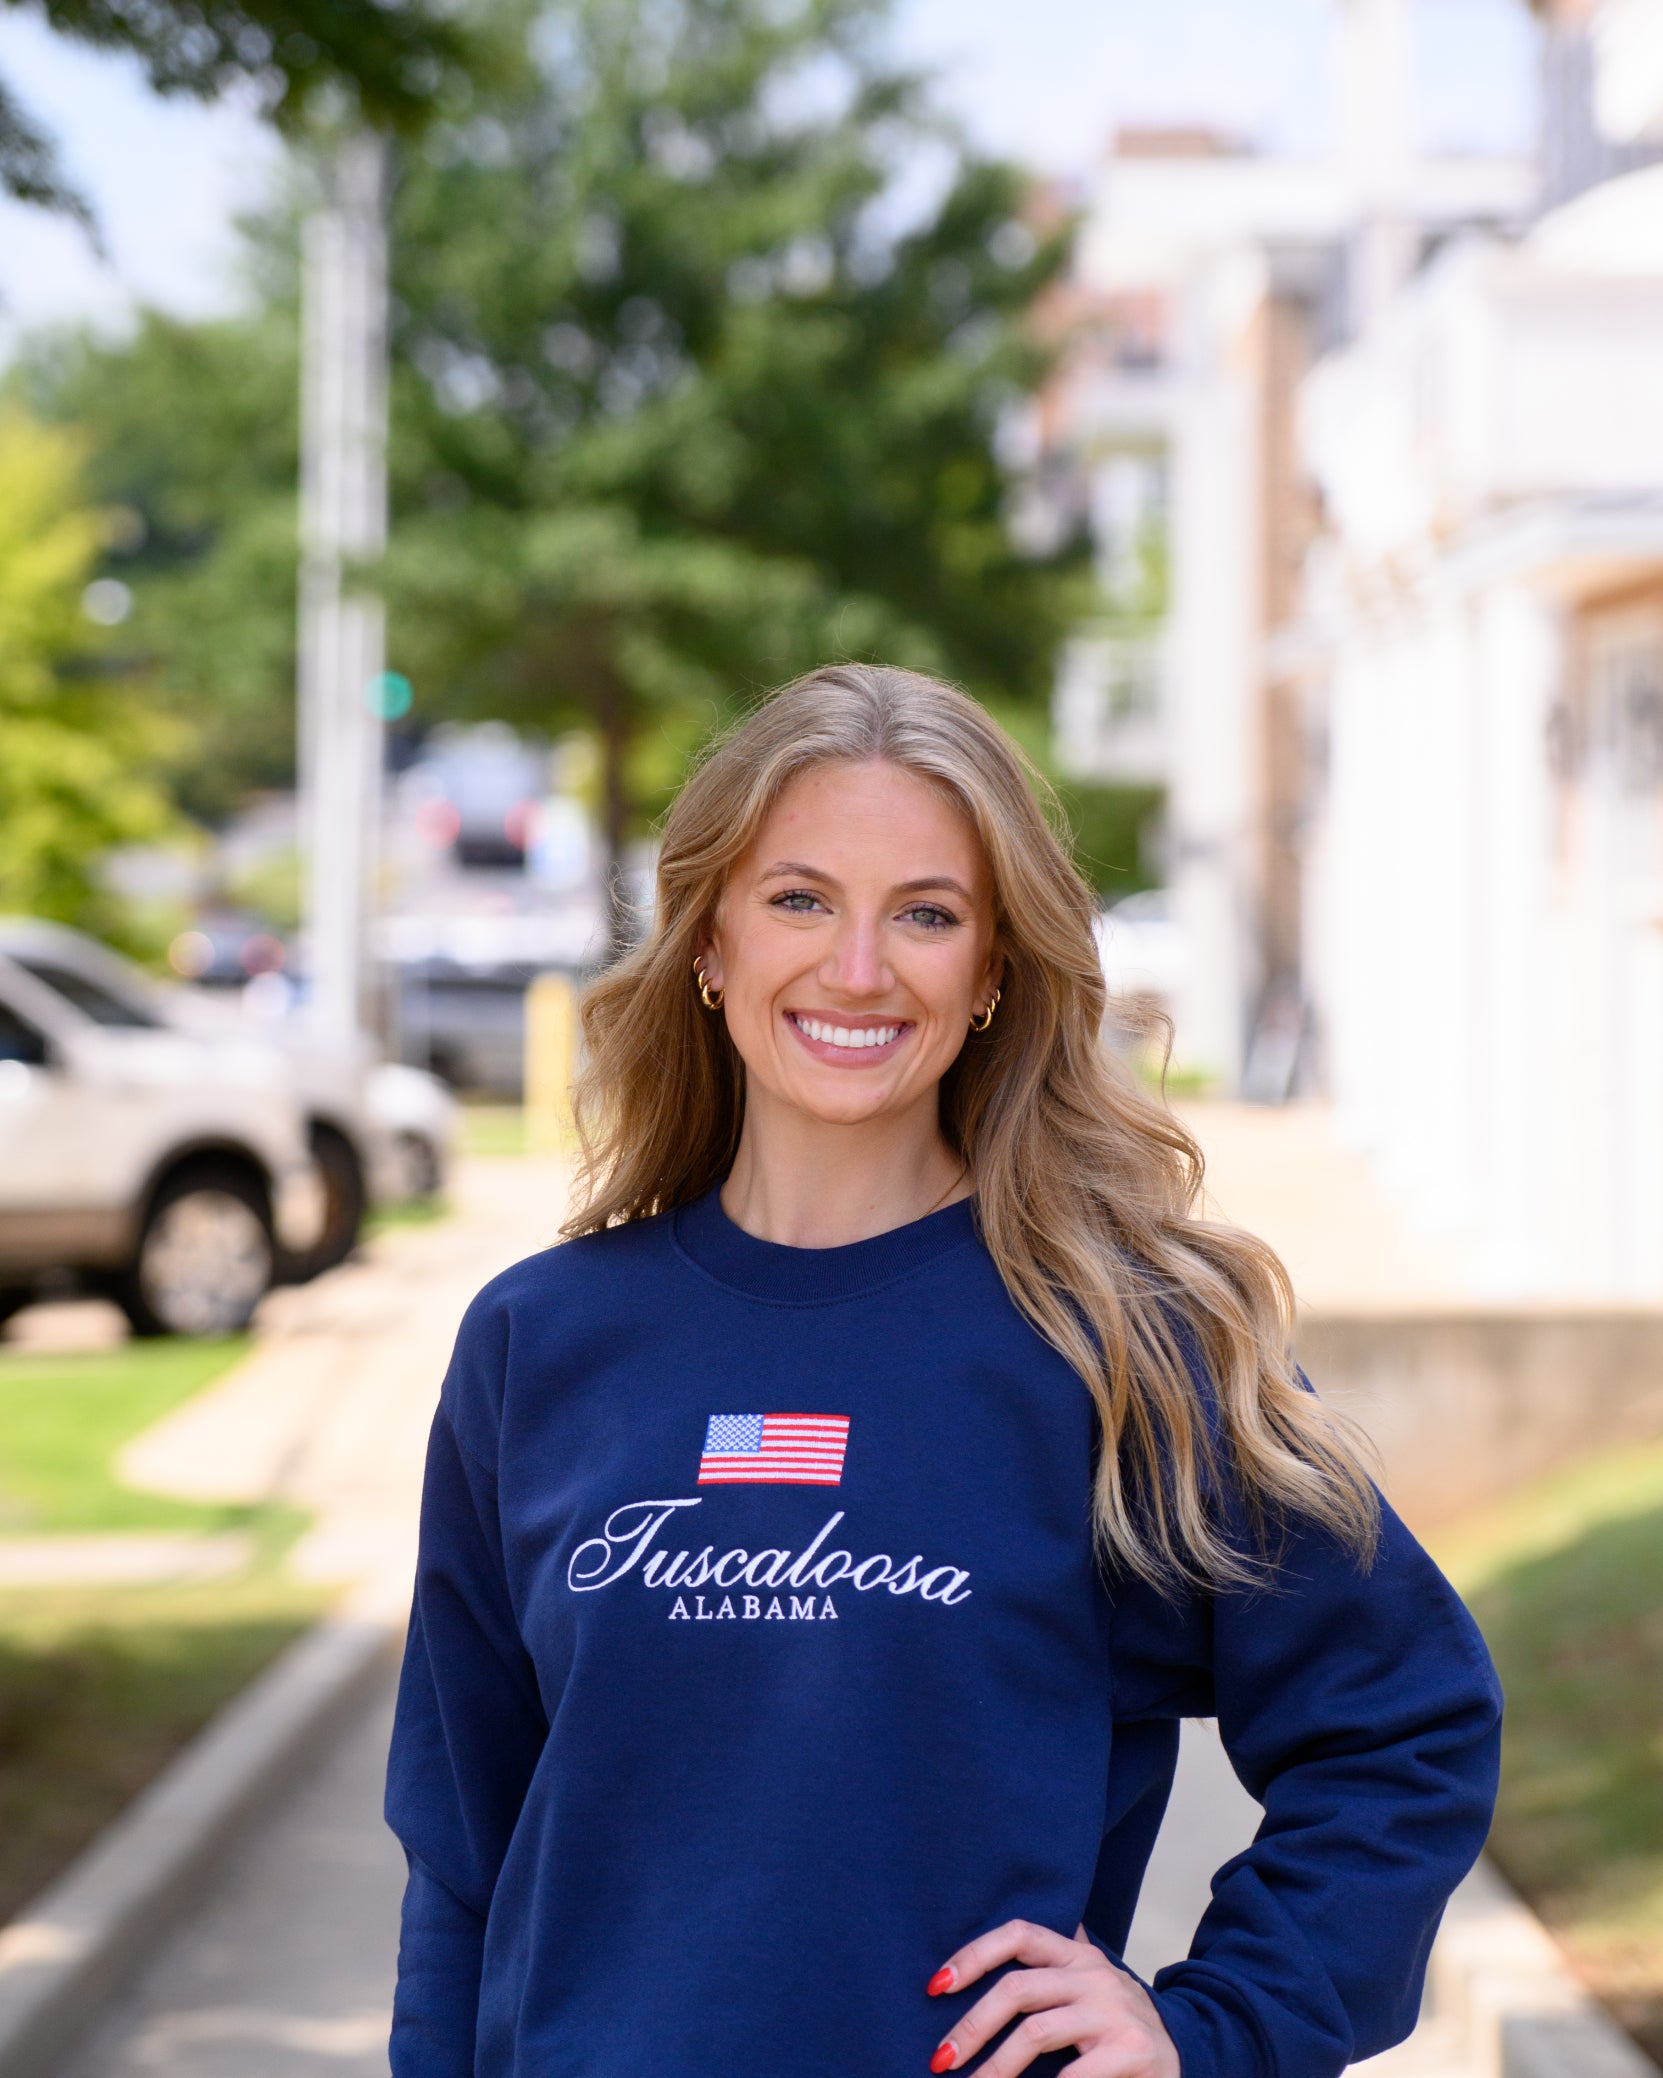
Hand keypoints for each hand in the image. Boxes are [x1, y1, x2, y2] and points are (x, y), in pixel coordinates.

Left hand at [925, 1920, 1179, 2076]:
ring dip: (995, 2069)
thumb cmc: (1119, 2023)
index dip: (973, 1954)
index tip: (935, 1986)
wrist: (1189, 2051)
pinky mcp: (1131, 2050)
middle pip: (1018, 1988)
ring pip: (1035, 2033)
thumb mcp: (1088, 1986)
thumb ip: (1050, 1969)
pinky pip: (1072, 2076)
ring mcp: (1114, 2012)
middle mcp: (1094, 1975)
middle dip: (972, 2025)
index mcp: (1077, 1955)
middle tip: (941, 2059)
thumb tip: (982, 1959)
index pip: (1019, 1934)